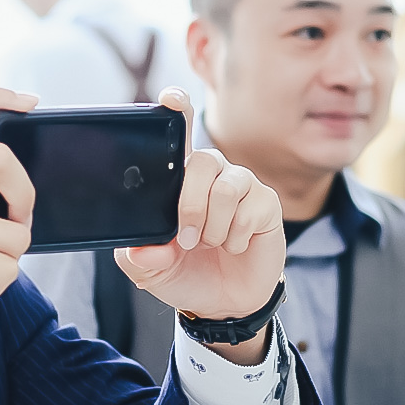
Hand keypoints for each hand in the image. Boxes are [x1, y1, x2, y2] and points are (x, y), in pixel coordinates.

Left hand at [116, 88, 284, 324]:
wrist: (223, 304)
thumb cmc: (186, 274)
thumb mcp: (148, 271)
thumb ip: (137, 257)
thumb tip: (144, 248)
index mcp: (179, 179)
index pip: (180, 131)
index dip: (177, 109)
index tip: (170, 100)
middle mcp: (212, 174)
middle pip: (203, 161)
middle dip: (190, 204)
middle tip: (187, 238)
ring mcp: (241, 186)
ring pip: (226, 187)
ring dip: (214, 226)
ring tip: (211, 244)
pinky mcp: (266, 204)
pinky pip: (250, 209)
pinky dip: (236, 237)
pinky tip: (235, 246)